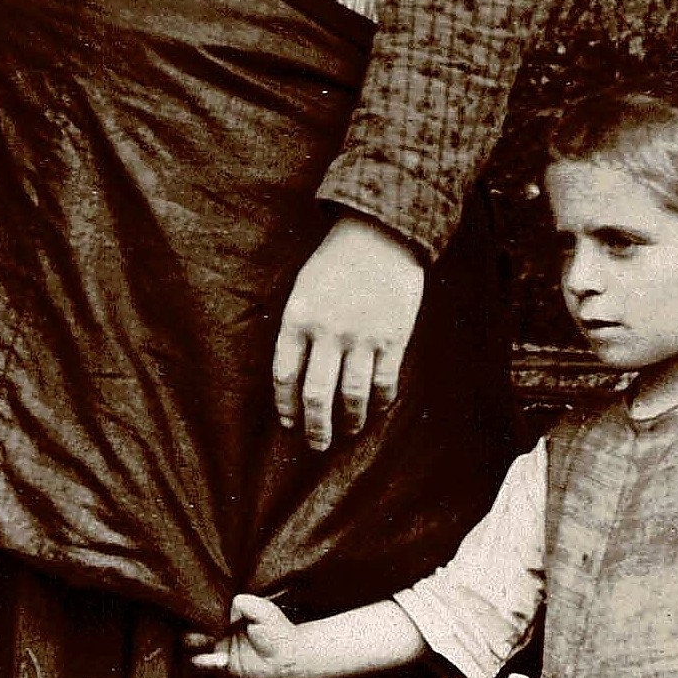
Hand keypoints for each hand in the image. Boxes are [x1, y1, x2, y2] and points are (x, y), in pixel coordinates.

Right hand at [186, 590, 306, 677]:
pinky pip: (201, 666)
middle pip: (189, 629)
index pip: (202, 612)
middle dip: (192, 630)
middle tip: (207, 630)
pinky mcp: (219, 668)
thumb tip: (233, 601)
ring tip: (212, 643)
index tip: (203, 612)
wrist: (288, 658)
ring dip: (196, 645)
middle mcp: (216, 632)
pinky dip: (205, 662)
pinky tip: (222, 660)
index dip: (198, 611)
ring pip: (190, 648)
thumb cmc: (278, 631)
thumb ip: (247, 604)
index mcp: (225, 616)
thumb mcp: (265, 611)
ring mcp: (216, 650)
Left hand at [274, 215, 425, 452]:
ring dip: (348, 422)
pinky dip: (380, 402)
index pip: (284, 375)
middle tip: (316, 445)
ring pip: (352, 396)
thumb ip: (299, 328)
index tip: (288, 425)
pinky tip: (376, 410)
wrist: (382, 232)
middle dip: (315, 428)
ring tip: (346, 434)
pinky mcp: (392, 337)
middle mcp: (328, 331)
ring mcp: (362, 336)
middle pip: (316, 395)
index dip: (285, 406)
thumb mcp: (304, 288)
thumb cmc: (337, 261)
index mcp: (298, 318)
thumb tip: (296, 376)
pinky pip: (384, 382)